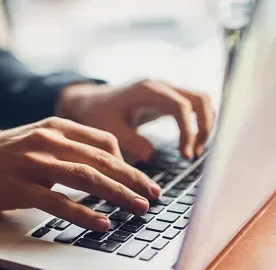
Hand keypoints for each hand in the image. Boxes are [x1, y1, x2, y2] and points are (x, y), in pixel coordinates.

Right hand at [0, 117, 160, 231]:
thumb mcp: (33, 140)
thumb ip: (64, 147)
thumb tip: (96, 165)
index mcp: (54, 126)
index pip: (103, 141)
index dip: (127, 162)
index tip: (140, 179)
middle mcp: (47, 139)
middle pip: (101, 160)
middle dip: (133, 179)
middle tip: (154, 195)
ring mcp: (33, 163)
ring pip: (86, 178)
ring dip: (117, 195)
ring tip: (139, 209)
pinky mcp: (19, 187)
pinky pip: (59, 202)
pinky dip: (84, 214)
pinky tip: (102, 224)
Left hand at [58, 80, 214, 160]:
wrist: (92, 102)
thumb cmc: (98, 114)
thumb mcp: (109, 129)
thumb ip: (130, 141)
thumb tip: (151, 156)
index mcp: (147, 90)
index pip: (180, 106)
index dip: (188, 131)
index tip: (185, 154)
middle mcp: (161, 85)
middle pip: (200, 98)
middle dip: (204, 127)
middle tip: (193, 154)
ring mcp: (166, 89)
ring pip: (201, 100)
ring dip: (204, 125)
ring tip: (192, 152)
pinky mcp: (168, 98)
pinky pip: (193, 106)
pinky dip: (198, 123)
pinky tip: (189, 143)